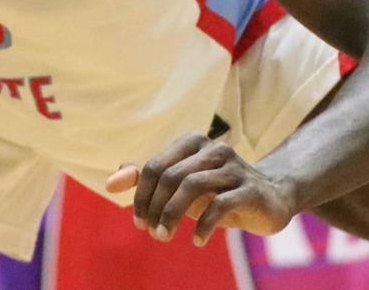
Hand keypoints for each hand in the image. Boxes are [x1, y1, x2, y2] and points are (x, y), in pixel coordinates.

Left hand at [106, 135, 298, 244]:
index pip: (154, 167)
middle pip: (170, 175)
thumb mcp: (179, 186)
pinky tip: (195, 240)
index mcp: (191, 142)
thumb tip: (110, 183)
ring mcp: (234, 167)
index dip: (141, 195)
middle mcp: (213, 148)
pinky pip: (220, 204)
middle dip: (155, 206)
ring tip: (164, 237)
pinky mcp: (252, 189)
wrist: (272, 199)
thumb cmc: (216, 191)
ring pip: (192, 186)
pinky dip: (203, 224)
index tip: (138, 222)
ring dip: (172, 215)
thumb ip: (145, 180)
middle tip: (151, 232)